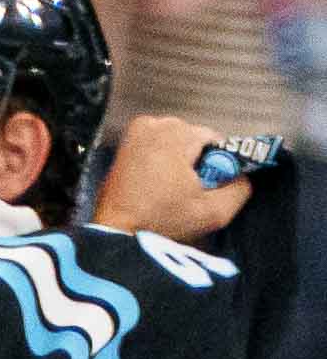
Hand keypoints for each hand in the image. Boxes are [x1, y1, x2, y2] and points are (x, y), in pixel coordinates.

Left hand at [94, 115, 251, 239]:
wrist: (115, 234)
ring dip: (178, 162)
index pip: (214, 141)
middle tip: (185, 191)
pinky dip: (161, 162)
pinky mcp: (123, 144)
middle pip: (194, 139)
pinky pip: (157, 147)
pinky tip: (155, 184)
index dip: (216, 166)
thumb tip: (244, 175)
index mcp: (175, 133)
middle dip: (195, 162)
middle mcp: (154, 124)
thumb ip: (240, 188)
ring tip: (168, 189)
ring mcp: (135, 132)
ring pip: (176, 142)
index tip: (205, 187)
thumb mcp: (214, 212)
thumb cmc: (161, 223)